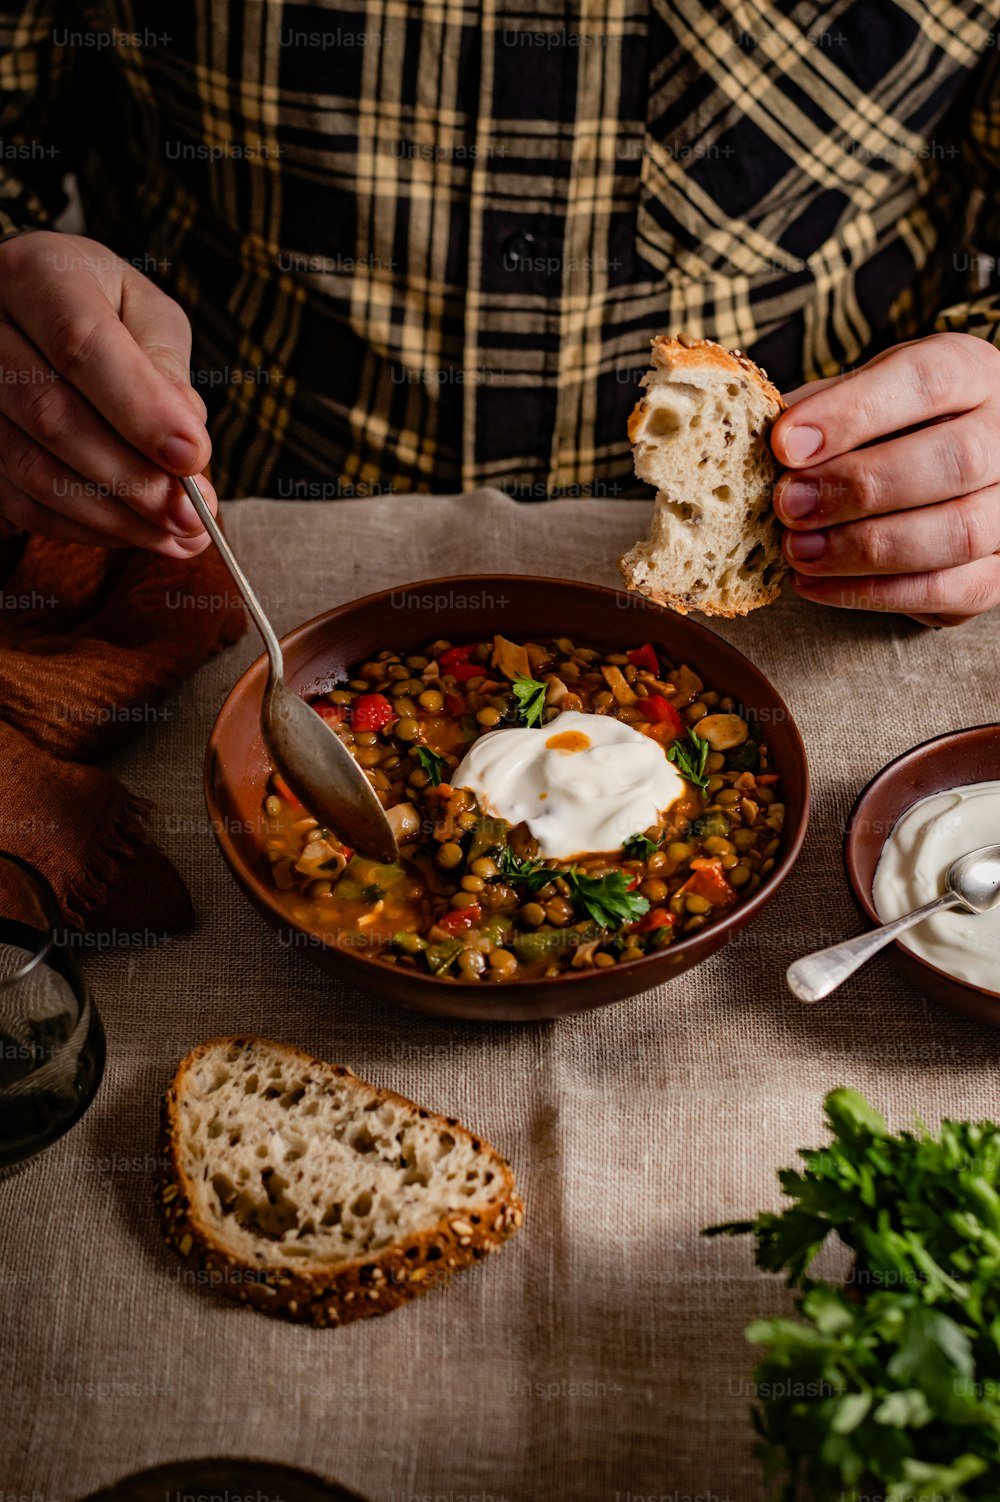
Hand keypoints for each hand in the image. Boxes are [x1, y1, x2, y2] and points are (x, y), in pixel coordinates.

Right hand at [0, 230, 215, 555]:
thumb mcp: (146, 314)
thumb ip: (166, 370)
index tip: (192, 458)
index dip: (139, 409)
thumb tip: (185, 447)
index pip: (80, 345)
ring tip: (180, 535)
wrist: (38, 315)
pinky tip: (136, 532)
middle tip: (193, 516)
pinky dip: (86, 528)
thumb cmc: (105, 310)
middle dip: (133, 479)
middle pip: (52, 416)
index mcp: (36, 275)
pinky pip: (22, 502)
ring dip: (115, 517)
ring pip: (32, 470)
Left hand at [770, 333, 999, 625]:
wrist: (945, 464)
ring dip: (864, 549)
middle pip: (952, 460)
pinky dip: (874, 594)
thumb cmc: (891, 427)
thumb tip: (747, 438)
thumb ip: (816, 411)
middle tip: (787, 506)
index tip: (784, 443)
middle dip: (858, 488)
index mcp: (972, 372)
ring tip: (797, 552)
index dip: (852, 414)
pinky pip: (949, 589)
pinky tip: (815, 586)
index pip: (925, 381)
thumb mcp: (858, 395)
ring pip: (957, 532)